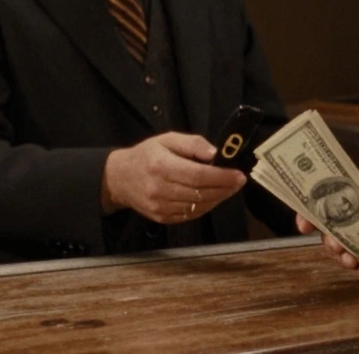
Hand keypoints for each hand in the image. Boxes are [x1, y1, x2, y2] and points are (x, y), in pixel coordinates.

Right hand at [102, 132, 246, 222]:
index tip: (239, 175)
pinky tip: (213, 197)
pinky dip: (205, 207)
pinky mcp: (160, 218)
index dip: (221, 177)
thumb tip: (215, 154)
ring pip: (197, 207)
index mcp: (161, 166)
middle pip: (200, 193)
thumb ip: (193, 144)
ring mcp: (159, 206)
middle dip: (224, 188)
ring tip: (229, 188)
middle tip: (239, 181)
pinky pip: (189, 215)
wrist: (119, 178)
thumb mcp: (168, 139)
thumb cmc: (147, 155)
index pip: (198, 176)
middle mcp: (159, 189)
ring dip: (218, 199)